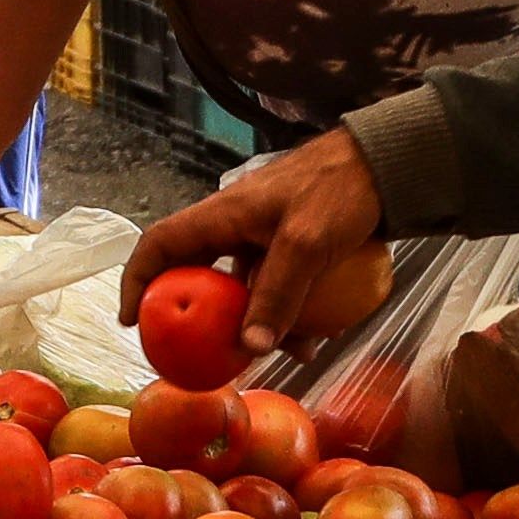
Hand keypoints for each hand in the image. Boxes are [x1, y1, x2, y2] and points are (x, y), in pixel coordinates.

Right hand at [127, 129, 386, 356]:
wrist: (386, 163)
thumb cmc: (341, 189)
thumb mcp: (307, 243)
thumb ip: (278, 295)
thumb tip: (249, 348)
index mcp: (222, 215)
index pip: (161, 244)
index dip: (138, 280)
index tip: (132, 321)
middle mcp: (234, 225)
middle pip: (199, 275)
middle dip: (203, 319)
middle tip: (210, 355)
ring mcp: (263, 236)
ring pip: (243, 288)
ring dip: (258, 323)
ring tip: (294, 352)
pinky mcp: (291, 245)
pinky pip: (277, 286)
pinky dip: (289, 312)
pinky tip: (318, 336)